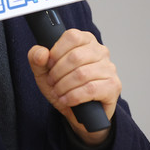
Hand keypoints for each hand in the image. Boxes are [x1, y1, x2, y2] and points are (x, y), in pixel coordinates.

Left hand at [27, 28, 121, 144]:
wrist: (79, 113)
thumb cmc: (63, 85)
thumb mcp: (44, 71)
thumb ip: (36, 58)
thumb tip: (41, 52)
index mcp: (85, 40)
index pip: (72, 36)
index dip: (56, 51)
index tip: (49, 64)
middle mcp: (100, 51)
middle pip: (75, 57)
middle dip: (57, 72)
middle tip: (52, 82)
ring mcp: (109, 68)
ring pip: (82, 74)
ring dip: (64, 86)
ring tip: (58, 92)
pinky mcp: (113, 86)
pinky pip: (91, 89)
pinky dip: (73, 96)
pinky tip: (66, 100)